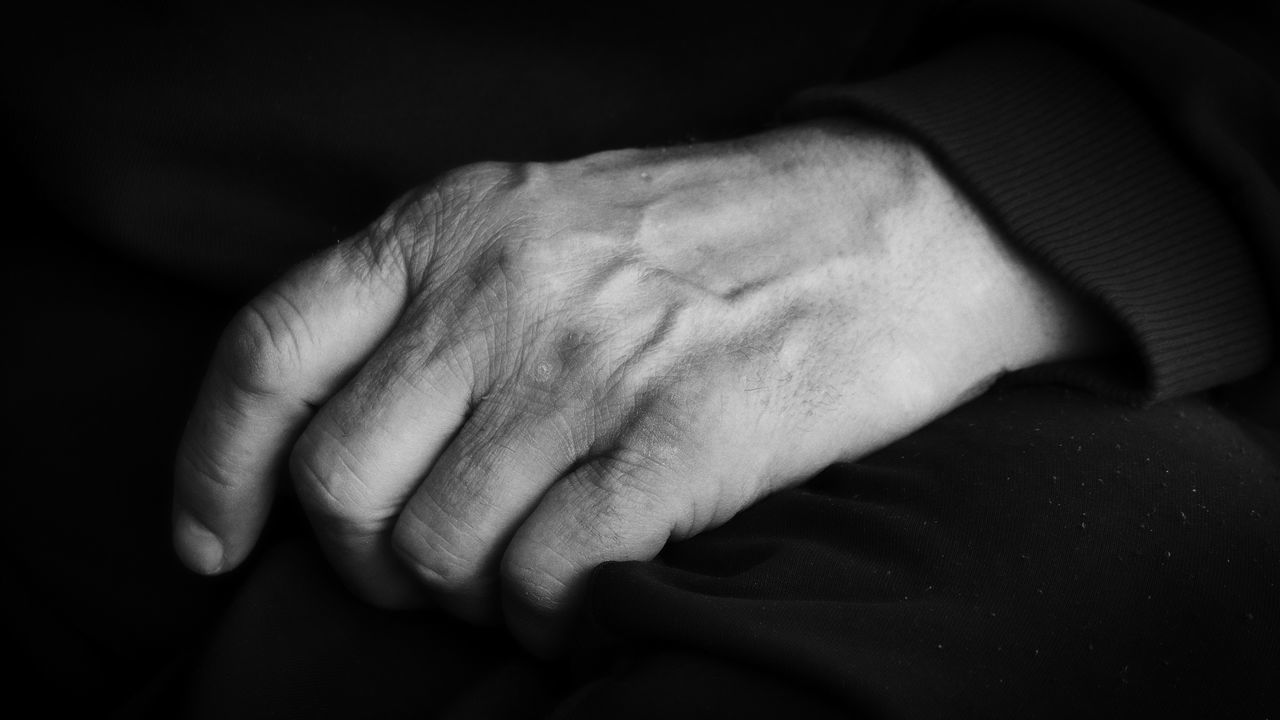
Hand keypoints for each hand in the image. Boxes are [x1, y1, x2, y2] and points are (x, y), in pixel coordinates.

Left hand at [173, 120, 1108, 652]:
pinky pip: (546, 583)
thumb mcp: (544, 220)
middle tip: (431, 568)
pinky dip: (551, 619)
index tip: (217, 543)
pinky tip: (588, 595)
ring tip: (529, 573)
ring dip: (471, 596)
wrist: (891, 226)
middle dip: (369, 561)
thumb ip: (439, 303)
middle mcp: (500, 293)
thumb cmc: (711, 236)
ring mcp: (585, 370)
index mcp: (452, 226)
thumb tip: (356, 435)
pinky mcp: (675, 445)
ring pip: (440, 552)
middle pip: (343, 484)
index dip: (215, 468)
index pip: (269, 353)